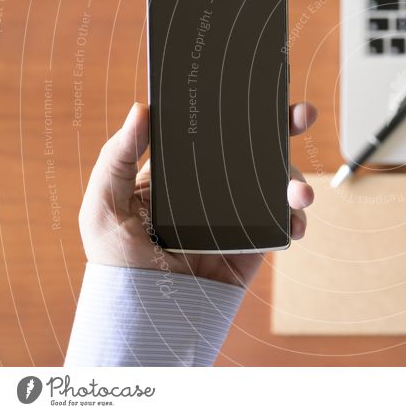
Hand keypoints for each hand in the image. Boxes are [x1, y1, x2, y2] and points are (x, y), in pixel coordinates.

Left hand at [78, 102, 316, 286]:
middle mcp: (214, 186)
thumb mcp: (103, 206)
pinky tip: (295, 223)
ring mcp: (239, 212)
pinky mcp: (255, 241)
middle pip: (257, 147)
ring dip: (296, 180)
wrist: (150, 316)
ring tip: (299, 194)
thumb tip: (141, 109)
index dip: (239, 107)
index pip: (214, 130)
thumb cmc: (118, 264)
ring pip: (278, 182)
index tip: (260, 89)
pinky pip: (284, 222)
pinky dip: (296, 219)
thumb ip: (117, 157)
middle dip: (285, 127)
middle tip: (302, 113)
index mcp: (182, 170)